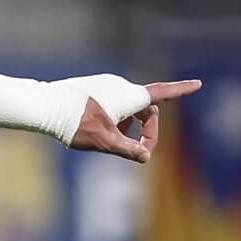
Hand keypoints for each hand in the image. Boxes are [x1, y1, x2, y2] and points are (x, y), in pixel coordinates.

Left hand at [68, 79, 201, 163]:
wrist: (43, 105)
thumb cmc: (75, 124)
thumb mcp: (104, 142)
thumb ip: (128, 150)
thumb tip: (145, 156)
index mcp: (129, 96)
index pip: (162, 93)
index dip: (181, 91)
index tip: (197, 84)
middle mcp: (120, 85)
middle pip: (146, 108)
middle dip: (147, 130)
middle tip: (139, 151)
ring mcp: (106, 83)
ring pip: (128, 107)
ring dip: (129, 125)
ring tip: (113, 140)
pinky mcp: (94, 86)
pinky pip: (113, 102)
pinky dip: (115, 117)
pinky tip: (97, 129)